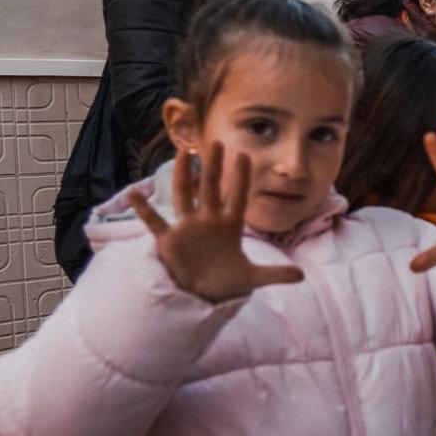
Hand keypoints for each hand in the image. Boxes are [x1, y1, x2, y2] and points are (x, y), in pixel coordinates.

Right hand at [127, 143, 304, 303]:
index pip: (238, 197)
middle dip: (214, 167)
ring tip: (182, 152)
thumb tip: (301, 277)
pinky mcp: (170, 240)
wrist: (203, 293)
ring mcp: (188, 228)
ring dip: (183, 175)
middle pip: (211, 188)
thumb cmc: (228, 280)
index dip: (241, 178)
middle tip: (217, 142)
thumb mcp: (252, 278)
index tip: (245, 155)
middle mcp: (208, 221)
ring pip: (185, 195)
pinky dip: (144, 210)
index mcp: (230, 226)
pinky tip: (133, 194)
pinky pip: (155, 222)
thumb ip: (275, 274)